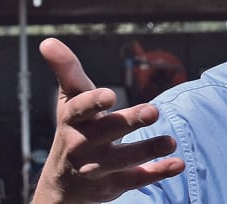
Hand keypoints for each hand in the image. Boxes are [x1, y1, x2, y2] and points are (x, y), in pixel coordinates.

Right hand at [31, 38, 185, 203]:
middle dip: (129, 122)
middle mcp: (82, 145)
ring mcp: (97, 167)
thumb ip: (66, 70)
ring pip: (123, 159)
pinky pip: (135, 179)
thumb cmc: (74, 126)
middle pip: (106, 132)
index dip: (93, 102)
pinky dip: (157, 172)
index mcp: (72, 120)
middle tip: (153, 111)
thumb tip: (48, 41)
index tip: (110, 94)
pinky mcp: (113, 184)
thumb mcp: (69, 99)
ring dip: (148, 149)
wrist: (62, 184)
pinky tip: (178, 163)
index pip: (79, 110)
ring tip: (171, 141)